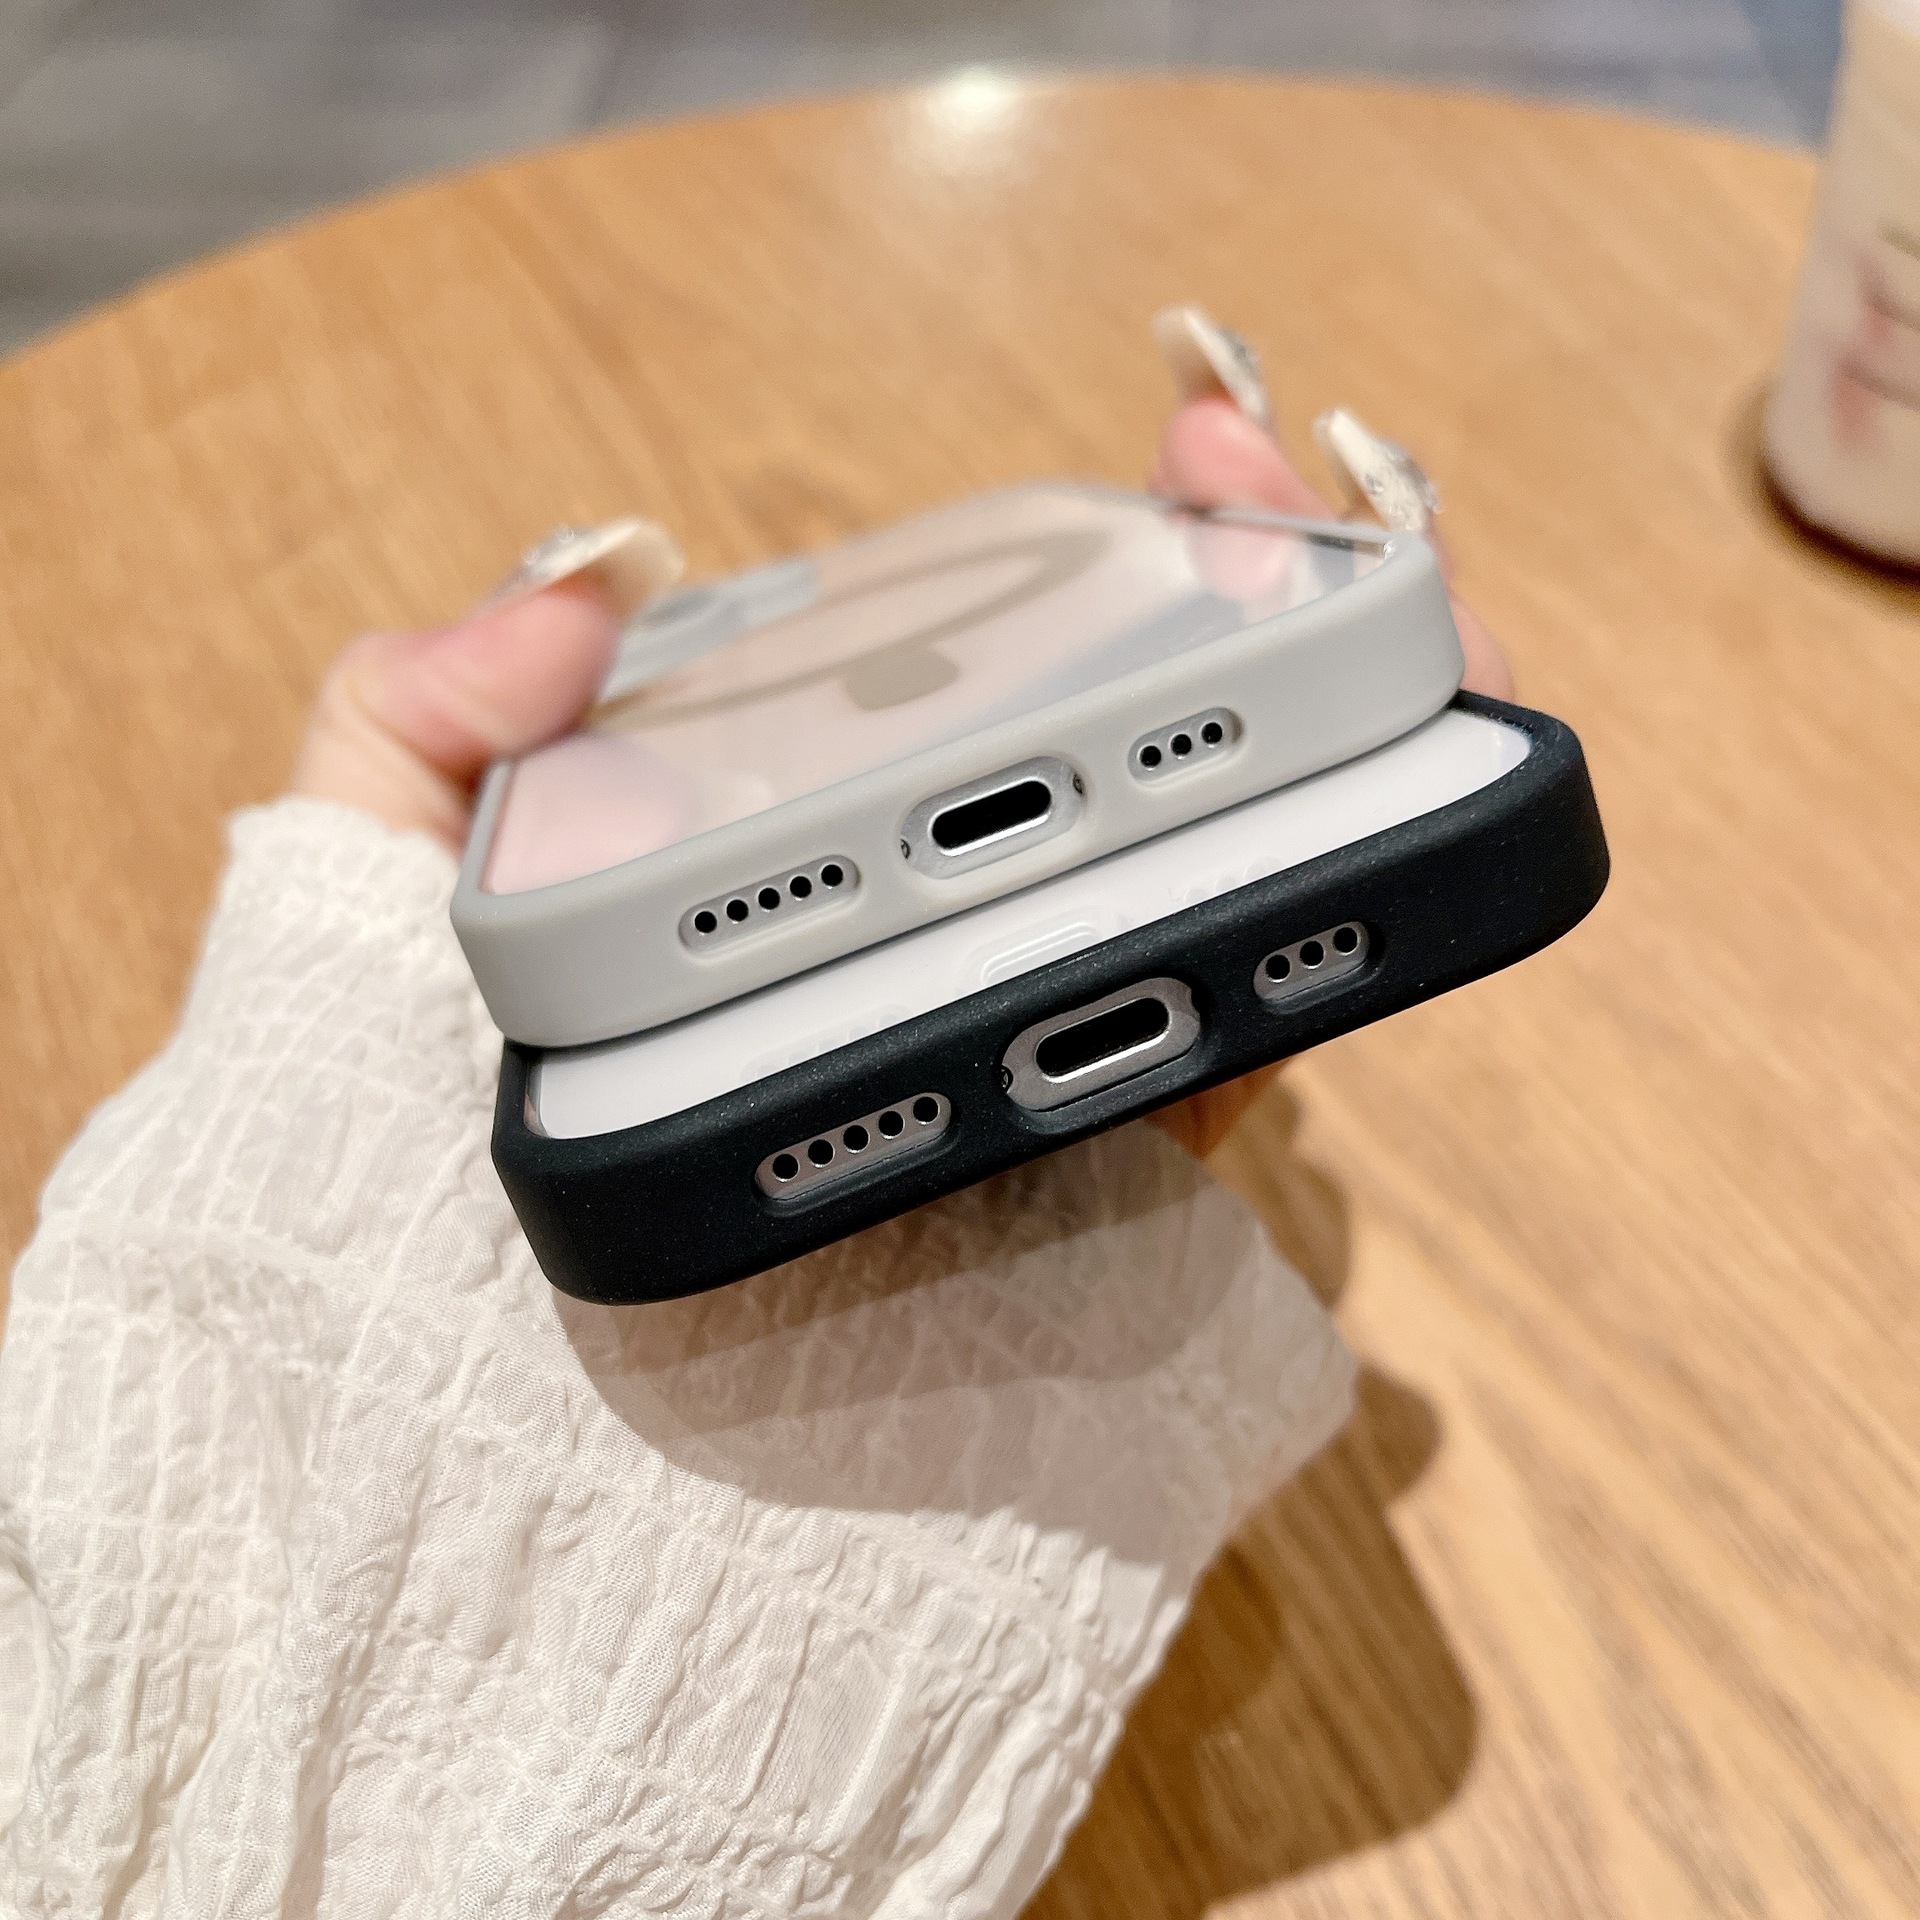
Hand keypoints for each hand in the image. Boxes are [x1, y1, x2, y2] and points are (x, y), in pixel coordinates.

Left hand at [291, 404, 1511, 1153]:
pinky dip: (1336, 949)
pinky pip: (1241, 1065)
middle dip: (1272, 598)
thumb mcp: (372, 911)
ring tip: (1407, 617)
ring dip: (1358, 744)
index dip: (1109, 551)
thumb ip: (428, 727)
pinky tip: (1368, 833)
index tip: (1170, 442)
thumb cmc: (392, 1171)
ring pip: (1238, 896)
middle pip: (1156, 766)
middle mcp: (954, 958)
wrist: (469, 1453)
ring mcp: (1042, 1072)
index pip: (995, 684)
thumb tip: (586, 572)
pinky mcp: (1106, 1208)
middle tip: (1281, 484)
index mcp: (824, 876)